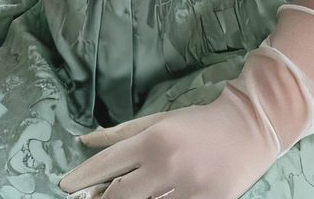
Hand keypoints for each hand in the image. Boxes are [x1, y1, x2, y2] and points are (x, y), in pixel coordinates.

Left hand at [58, 82, 281, 198]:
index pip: (108, 163)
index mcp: (155, 139)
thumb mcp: (159, 120)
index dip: (83, 177)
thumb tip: (85, 141)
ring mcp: (188, 191)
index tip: (65, 187)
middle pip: (121, 195)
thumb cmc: (198, 122)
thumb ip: (121, 134)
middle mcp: (168, 166)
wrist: (248, 129)